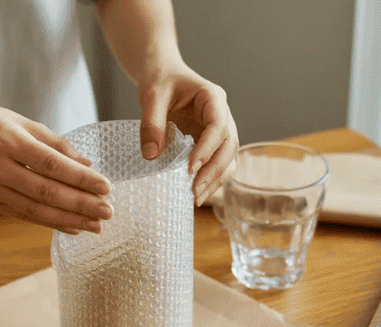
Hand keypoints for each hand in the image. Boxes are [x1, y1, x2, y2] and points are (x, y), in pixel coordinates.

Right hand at [0, 99, 113, 233]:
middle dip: (81, 204)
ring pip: (36, 209)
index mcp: (9, 140)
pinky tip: (73, 227)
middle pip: (47, 191)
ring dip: (69, 220)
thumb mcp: (22, 123)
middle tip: (108, 212)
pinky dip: (50, 223)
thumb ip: (56, 144)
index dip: (81, 178)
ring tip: (95, 226)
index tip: (106, 187)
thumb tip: (88, 165)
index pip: (52, 164)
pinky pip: (24, 216)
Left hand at [137, 66, 237, 205]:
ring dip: (216, 179)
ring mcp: (220, 128)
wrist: (163, 75)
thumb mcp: (151, 96)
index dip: (207, 149)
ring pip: (229, 157)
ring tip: (196, 198)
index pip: (218, 126)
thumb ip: (151, 124)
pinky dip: (212, 178)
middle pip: (229, 145)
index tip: (189, 168)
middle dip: (214, 170)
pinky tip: (198, 193)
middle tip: (194, 191)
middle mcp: (222, 113)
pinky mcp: (212, 141)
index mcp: (212, 97)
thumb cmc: (160, 80)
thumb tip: (151, 156)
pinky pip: (219, 161)